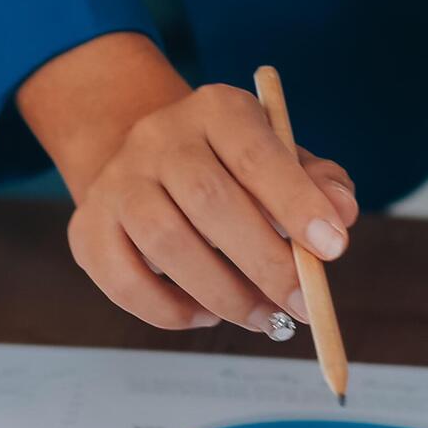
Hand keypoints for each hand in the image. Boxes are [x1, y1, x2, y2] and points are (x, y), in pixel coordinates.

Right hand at [21, 33, 359, 332]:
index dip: (296, 203)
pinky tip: (205, 314)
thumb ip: (318, 184)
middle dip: (264, 262)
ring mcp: (116, 182)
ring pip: (165, 242)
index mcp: (215, 110)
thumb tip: (340, 215)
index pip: (256, 154)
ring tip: (263, 318)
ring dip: (223, 293)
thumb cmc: (230, 169)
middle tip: (303, 306)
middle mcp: (157, 137)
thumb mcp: (281, 159)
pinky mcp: (87, 227)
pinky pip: (124, 280)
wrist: (146, 162)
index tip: (334, 249)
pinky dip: (170, 309)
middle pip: (208, 199)